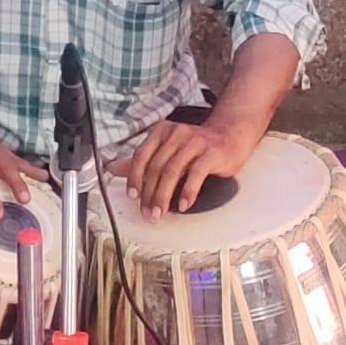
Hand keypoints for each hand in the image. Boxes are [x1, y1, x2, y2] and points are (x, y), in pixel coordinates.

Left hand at [115, 120, 255, 219]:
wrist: (231, 136)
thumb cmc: (197, 147)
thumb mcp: (169, 150)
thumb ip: (144, 161)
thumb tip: (114, 169)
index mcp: (162, 131)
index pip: (142, 155)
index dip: (135, 177)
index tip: (132, 196)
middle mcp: (177, 133)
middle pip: (157, 166)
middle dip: (150, 193)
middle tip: (148, 212)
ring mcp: (195, 142)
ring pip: (173, 171)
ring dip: (164, 196)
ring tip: (161, 213)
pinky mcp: (212, 152)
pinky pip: (196, 173)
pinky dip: (188, 191)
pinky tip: (183, 205)